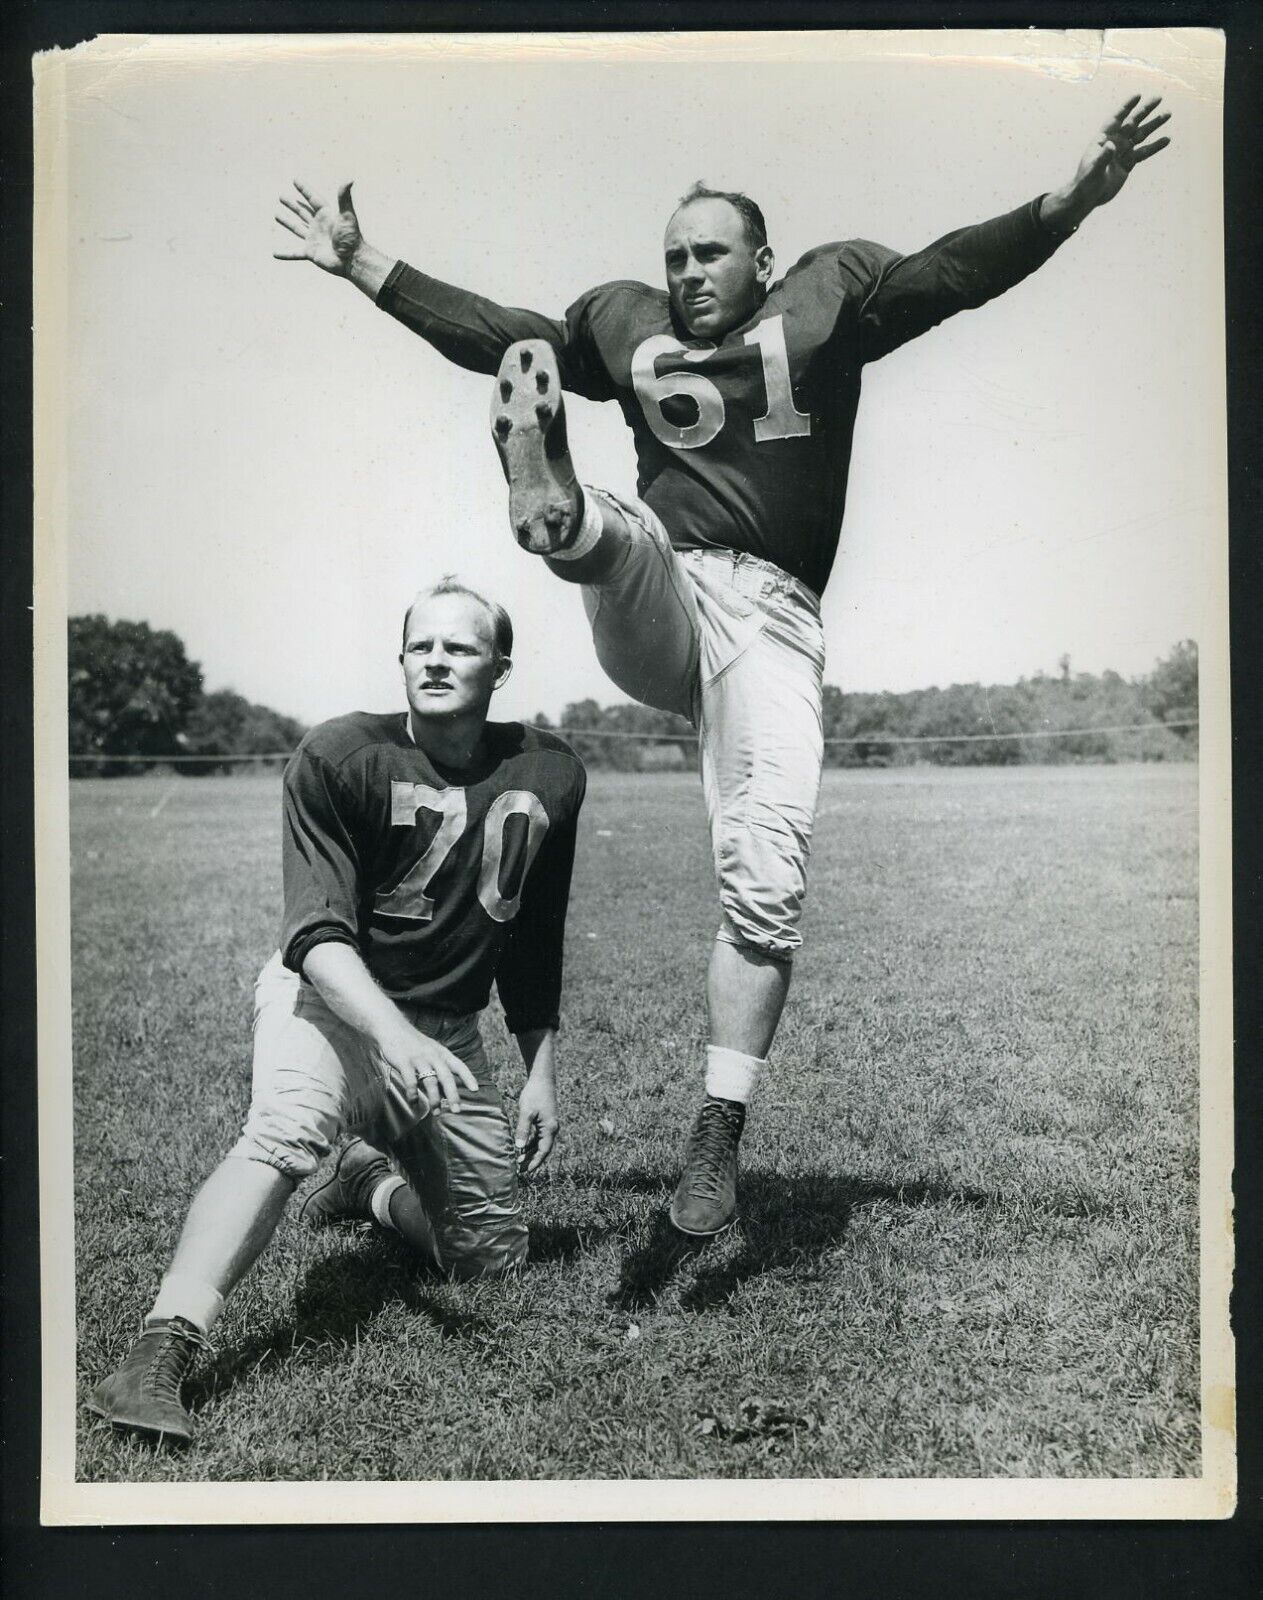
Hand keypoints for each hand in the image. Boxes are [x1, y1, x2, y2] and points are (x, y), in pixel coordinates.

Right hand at [273, 179, 363, 274]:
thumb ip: (344, 198)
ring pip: (297, 228)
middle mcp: (319, 226)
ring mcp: (314, 239)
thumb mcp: (347, 216)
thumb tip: (349, 178)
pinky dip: (285, 254)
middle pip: (303, 212)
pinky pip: (295, 253)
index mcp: (326, 215)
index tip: (295, 180)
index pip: (313, 199)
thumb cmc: (351, 237)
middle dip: (293, 205)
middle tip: (281, 197)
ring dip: (287, 222)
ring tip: (276, 215)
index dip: (305, 190)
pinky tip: (275, 253)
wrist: (352, 260)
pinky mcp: (311, 253)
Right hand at [373, 1018, 478, 1119]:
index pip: (459, 1065)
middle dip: (453, 1094)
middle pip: (446, 1077)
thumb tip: (449, 1089)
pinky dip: (413, 1094)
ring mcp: (419, 1059)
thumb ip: (440, 1067)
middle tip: (456, 1110)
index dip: (468, 1077)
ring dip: (434, 1098)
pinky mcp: (404, 1062)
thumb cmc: (415, 1044)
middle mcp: (433, 1056)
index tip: (475, 1089)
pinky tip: (414, 1102)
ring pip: (430, 1081)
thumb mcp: (432, 1051)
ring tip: (436, 1112)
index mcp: (442, 1053)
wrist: (394, 1028)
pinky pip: (410, 1081)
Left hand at [515, 1072, 559, 1176]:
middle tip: (519, 1170)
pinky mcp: (546, 1120)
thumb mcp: (526, 1112)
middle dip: (532, 1160)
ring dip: (531, 1153)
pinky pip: (539, 1137)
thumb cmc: (534, 1093)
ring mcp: (550, 1124)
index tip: (525, 1172)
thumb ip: (523, 1130)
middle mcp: (552, 1128)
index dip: (534, 1163)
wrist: (542, 1078)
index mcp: (549, 1128)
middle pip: (543, 1150)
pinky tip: (523, 1147)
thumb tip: (519, 1147)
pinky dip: (532, 1143)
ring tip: (519, 1161)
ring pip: (541, 1144)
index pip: (543, 1152)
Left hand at [1047, 96, 1171, 228]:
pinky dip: (1155, 146)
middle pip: (1132, 122)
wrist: (1088, 197)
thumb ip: (1103, 157)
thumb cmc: (1086, 182)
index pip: (1116, 119)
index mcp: (1103, 139)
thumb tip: (1111, 145)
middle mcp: (1114, 142)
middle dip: (1145, 110)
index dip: (1126, 107)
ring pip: (1141, 135)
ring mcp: (1122, 152)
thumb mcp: (1094, 169)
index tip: (1138, 95)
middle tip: (1159, 98)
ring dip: (1154, 125)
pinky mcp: (1128, 163)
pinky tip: (1166, 139)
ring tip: (1167, 114)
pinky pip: (1144, 152)